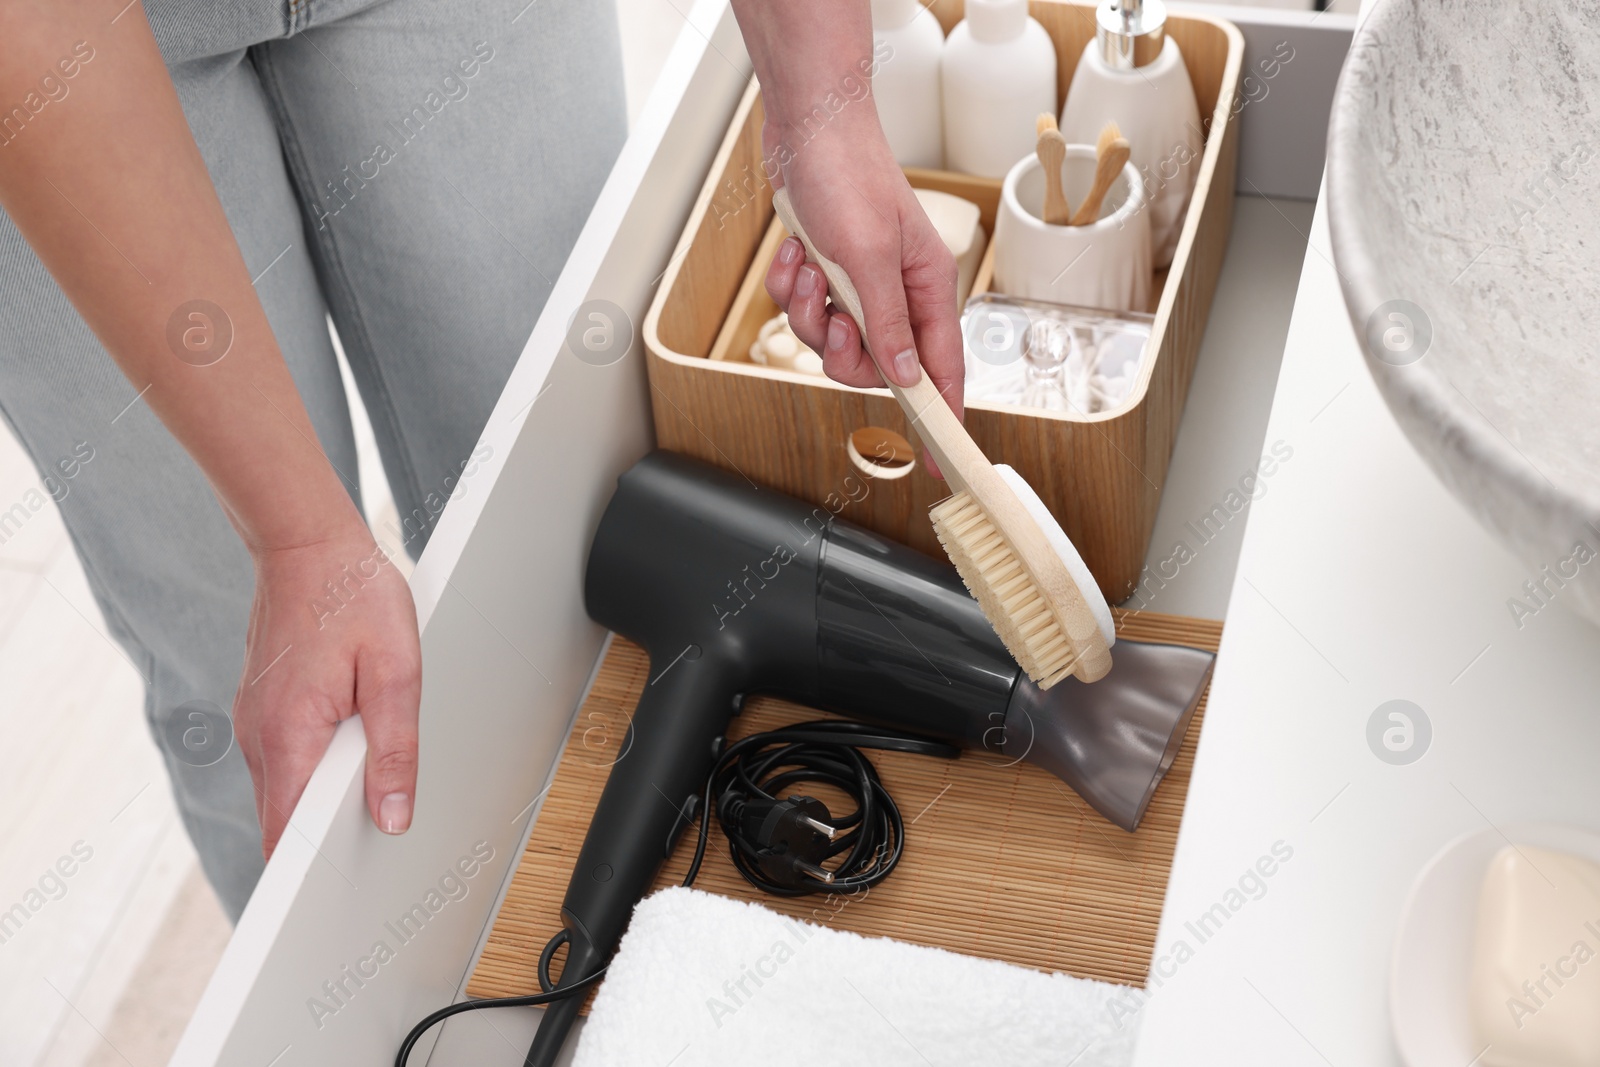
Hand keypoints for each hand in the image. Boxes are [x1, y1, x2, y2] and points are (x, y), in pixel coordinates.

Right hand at [231, 532, 421, 858]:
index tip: (341, 890)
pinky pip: (287, 756)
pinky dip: (315, 765)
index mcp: (289, 737)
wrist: (309, 544)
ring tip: (373, 782)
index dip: (313, 870)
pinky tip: (351, 746)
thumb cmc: (353, 595)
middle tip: (377, 833)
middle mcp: (260, 736)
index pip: (288, 836)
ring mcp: (256, 721)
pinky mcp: (264, 707)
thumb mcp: (395, 674)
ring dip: (325, 795)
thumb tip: (392, 816)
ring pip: (288, 787)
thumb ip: (395, 751)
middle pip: (287, 818)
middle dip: (327, 834)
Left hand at [761, 121, 964, 474]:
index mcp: (927, 289)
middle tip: (831, 315)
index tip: (942, 463)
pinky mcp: (823, 275)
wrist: (807, 127)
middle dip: (840, 348)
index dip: (942, 418)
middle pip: (872, 366)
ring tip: (809, 266)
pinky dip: (789, 286)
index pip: (942, 370)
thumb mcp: (870, 257)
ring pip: (827, 341)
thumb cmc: (849, 175)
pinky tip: (794, 252)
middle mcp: (897, 292)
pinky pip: (800, 310)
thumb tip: (905, 377)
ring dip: (806, 310)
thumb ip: (887, 324)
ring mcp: (857, 285)